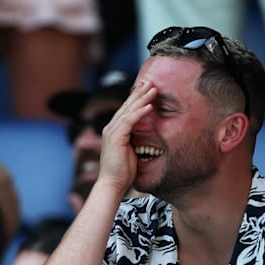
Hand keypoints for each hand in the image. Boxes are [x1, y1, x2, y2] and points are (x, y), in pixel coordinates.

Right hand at [96, 80, 156, 194]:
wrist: (113, 184)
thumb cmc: (123, 172)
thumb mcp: (131, 151)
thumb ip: (135, 140)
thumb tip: (145, 135)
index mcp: (115, 130)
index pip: (126, 110)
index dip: (136, 98)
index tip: (147, 88)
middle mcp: (111, 128)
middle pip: (127, 105)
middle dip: (139, 92)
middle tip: (151, 81)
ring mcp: (112, 131)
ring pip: (129, 110)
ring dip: (142, 98)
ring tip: (153, 88)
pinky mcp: (116, 137)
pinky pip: (130, 120)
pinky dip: (140, 112)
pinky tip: (149, 105)